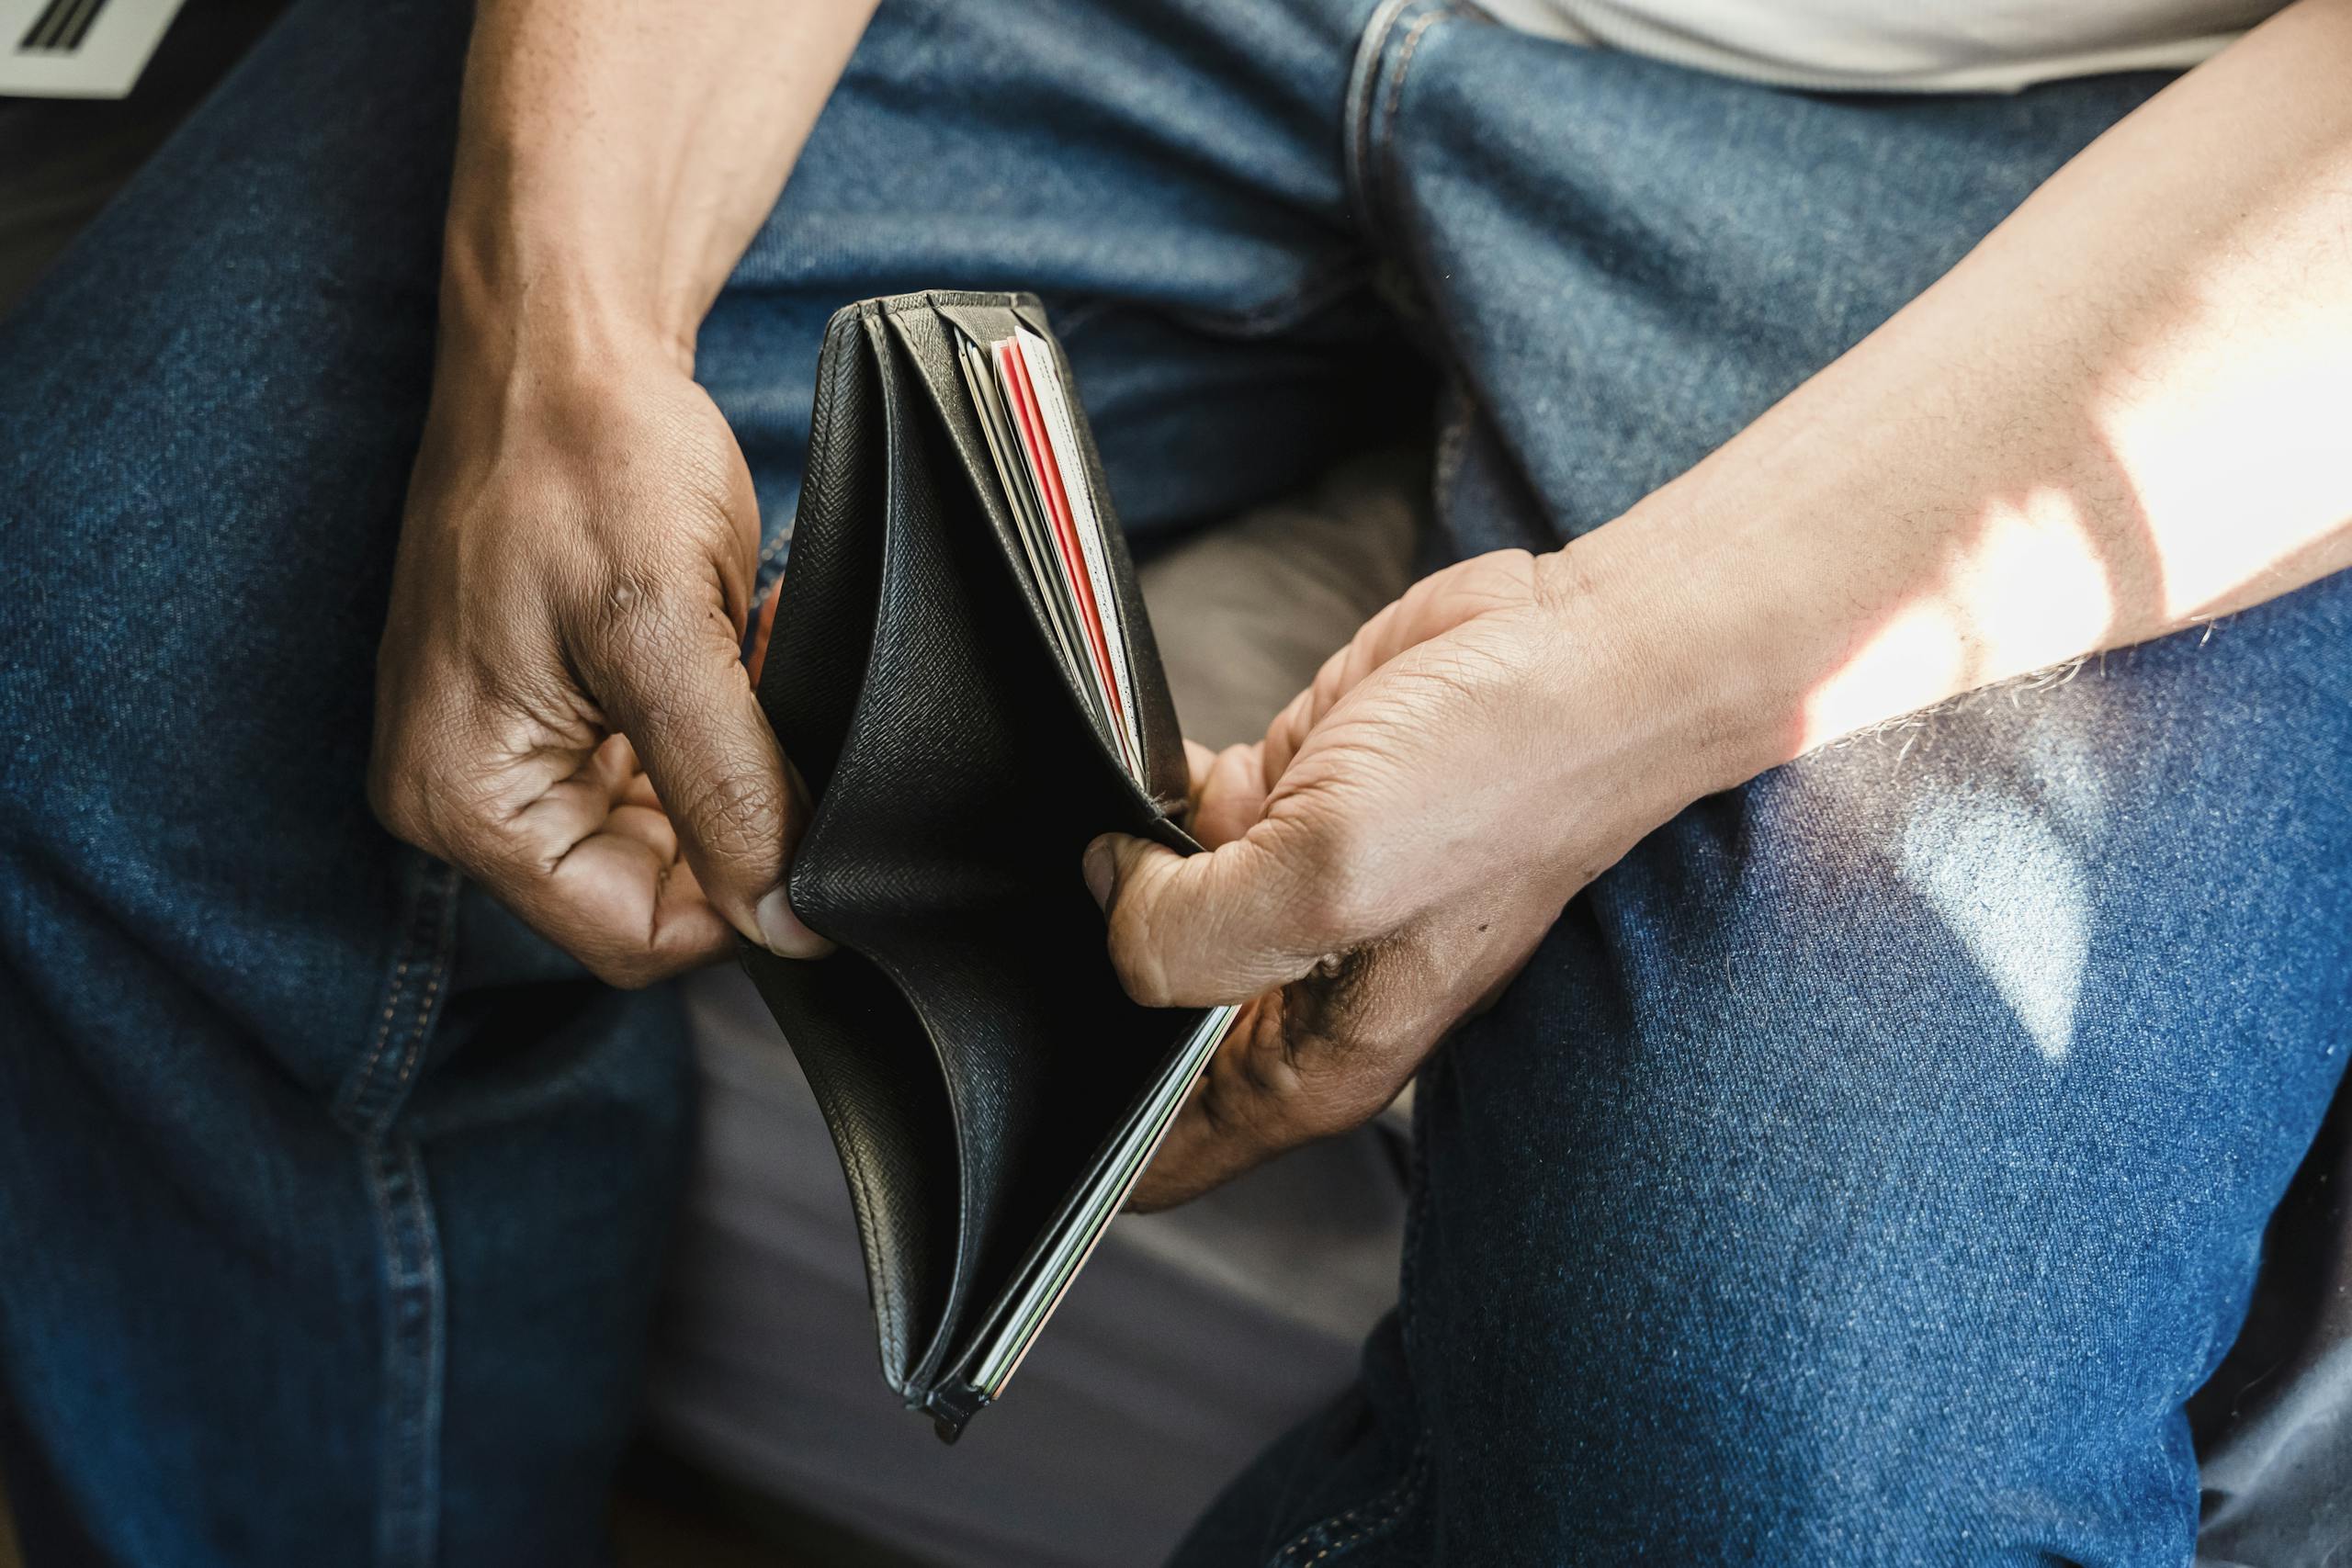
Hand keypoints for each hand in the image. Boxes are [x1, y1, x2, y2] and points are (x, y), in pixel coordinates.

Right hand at [370, 335, 828, 986]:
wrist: (564, 344)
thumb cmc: (587, 456)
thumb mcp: (668, 635)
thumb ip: (729, 793)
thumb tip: (786, 923)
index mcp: (464, 798)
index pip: (631, 935)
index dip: (737, 897)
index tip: (805, 818)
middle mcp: (468, 792)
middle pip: (647, 892)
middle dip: (734, 816)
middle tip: (771, 711)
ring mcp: (510, 749)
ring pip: (667, 833)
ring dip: (733, 767)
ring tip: (748, 662)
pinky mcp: (551, 709)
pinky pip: (656, 771)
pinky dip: (717, 727)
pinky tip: (736, 653)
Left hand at [1089, 548, 1714, 1207]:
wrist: (1584, 653)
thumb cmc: (1501, 778)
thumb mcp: (1327, 877)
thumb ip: (1187, 929)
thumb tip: (1108, 897)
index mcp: (1314, 1063)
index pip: (1160, 1158)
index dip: (1083, 1129)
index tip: (1025, 1066)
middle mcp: (1298, 994)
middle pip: (1139, 1031)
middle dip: (1084, 980)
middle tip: (1047, 920)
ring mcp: (1290, 898)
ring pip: (1146, 916)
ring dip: (1113, 873)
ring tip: (1100, 828)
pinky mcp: (1285, 804)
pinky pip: (1173, 822)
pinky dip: (1147, 794)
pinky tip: (1147, 767)